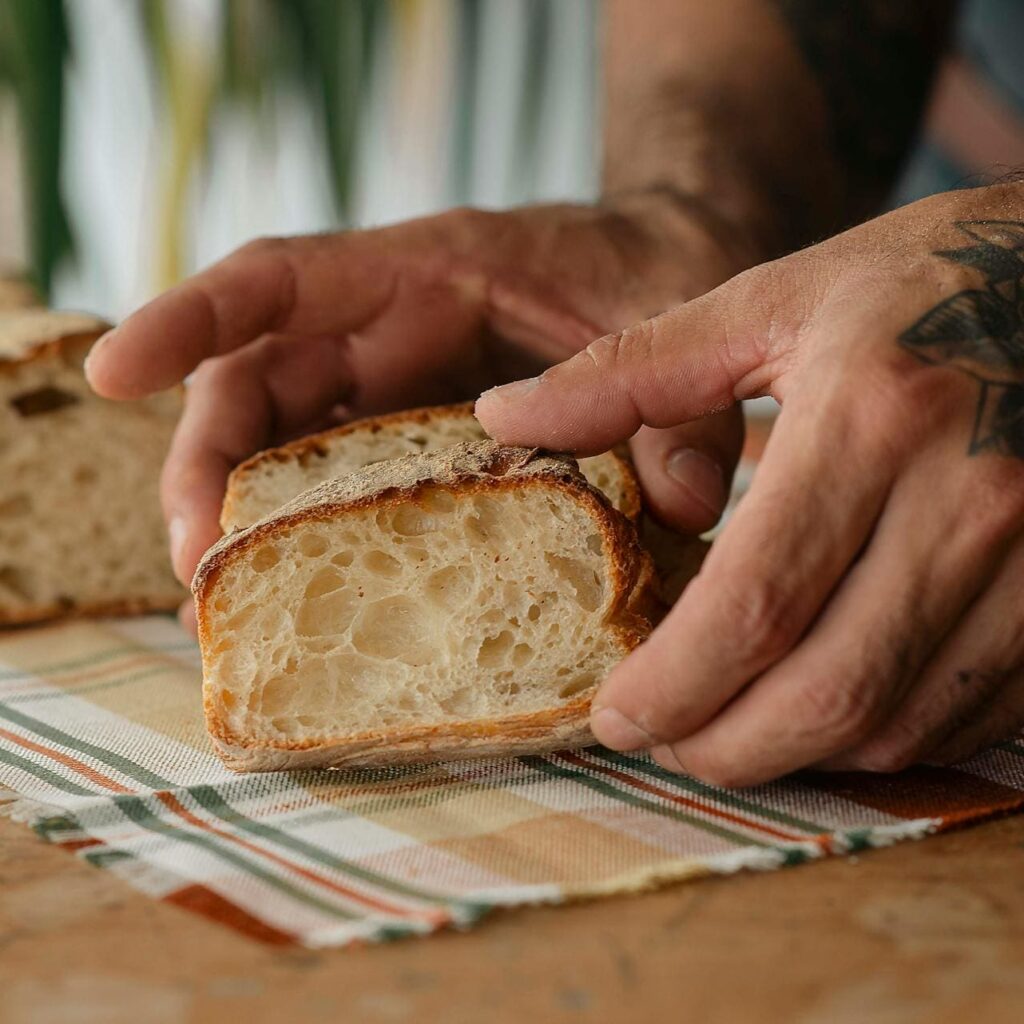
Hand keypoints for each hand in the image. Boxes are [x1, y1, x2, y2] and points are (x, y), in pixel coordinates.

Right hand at [86, 194, 751, 620]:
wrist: (671, 260)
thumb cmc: (654, 260)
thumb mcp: (671, 309)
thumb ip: (677, 401)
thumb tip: (682, 504)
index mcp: (425, 272)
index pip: (281, 282)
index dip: (190, 320)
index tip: (112, 370)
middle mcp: (391, 332)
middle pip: (257, 392)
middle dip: (210, 476)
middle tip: (199, 574)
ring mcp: (400, 392)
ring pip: (285, 452)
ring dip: (247, 529)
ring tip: (234, 612)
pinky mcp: (422, 444)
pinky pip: (345, 489)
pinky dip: (314, 543)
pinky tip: (315, 604)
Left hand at [477, 184, 1023, 783]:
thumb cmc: (916, 282)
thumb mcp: (771, 300)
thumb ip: (629, 369)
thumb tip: (503, 414)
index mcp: (873, 416)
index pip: (752, 604)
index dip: (673, 686)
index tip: (617, 716)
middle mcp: (972, 496)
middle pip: (827, 692)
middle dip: (727, 746)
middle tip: (666, 741)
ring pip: (903, 721)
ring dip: (803, 751)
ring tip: (735, 727)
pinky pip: (974, 712)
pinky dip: (886, 731)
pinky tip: (830, 702)